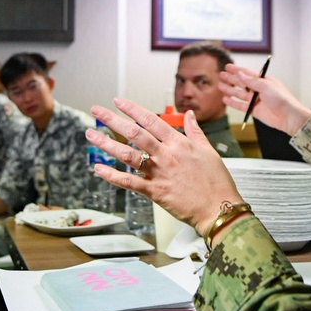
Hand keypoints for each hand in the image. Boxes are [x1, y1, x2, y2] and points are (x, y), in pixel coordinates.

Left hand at [87, 99, 242, 236]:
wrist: (218, 208)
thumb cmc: (216, 181)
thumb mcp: (208, 151)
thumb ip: (195, 131)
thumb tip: (190, 114)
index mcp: (179, 144)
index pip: (151, 120)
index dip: (132, 109)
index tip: (118, 102)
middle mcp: (166, 155)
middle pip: (134, 133)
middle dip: (113, 120)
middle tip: (97, 111)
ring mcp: (158, 173)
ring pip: (128, 155)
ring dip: (107, 144)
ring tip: (91, 134)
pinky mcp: (155, 192)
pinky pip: (129, 182)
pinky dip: (113, 176)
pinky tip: (99, 169)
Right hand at [219, 63, 310, 136]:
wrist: (289, 117)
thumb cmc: (282, 100)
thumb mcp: (266, 86)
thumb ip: (251, 81)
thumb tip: (240, 74)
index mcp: (264, 81)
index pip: (248, 73)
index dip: (237, 70)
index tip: (228, 66)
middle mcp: (259, 90)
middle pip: (242, 83)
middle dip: (231, 79)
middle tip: (221, 75)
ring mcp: (256, 100)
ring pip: (240, 94)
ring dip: (230, 90)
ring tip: (220, 86)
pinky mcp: (254, 111)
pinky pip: (241, 106)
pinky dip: (233, 102)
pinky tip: (226, 99)